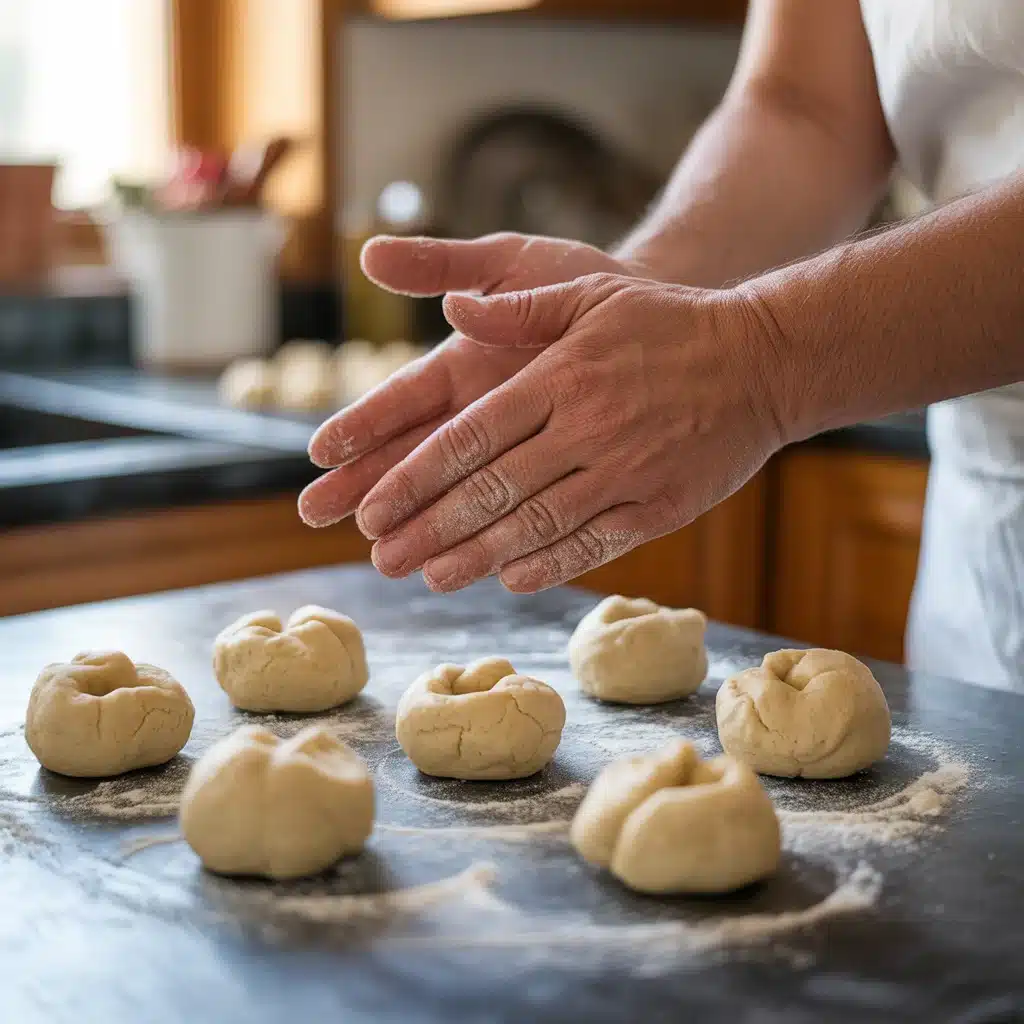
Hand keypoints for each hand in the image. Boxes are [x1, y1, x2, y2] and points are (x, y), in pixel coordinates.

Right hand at [298, 232, 636, 527]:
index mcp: (460, 368)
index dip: (361, 423)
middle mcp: (476, 415)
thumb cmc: (577, 283)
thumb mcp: (510, 261)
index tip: (320, 449)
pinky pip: (514, 511)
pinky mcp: (551, 474)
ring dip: (418, 523)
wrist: (655, 319)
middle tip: (315, 514)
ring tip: (380, 556)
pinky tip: (457, 564)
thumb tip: (371, 255)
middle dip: (368, 484)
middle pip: (412, 456)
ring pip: (455, 494)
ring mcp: (511, 449)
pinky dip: (488, 536)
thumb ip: (445, 265)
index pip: (401, 400)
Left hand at [353, 272, 787, 592]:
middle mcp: (586, 429)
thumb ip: (518, 305)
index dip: (414, 477)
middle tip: (383, 558)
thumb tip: (450, 307)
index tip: (371, 508)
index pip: (469, 437)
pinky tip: (510, 579)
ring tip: (430, 576)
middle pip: (492, 490)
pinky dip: (550, 564)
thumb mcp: (591, 292)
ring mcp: (625, 472)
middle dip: (431, 528)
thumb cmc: (669, 322)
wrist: (764, 359)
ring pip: (537, 525)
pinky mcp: (661, 506)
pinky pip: (596, 544)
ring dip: (477, 556)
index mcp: (560, 377)